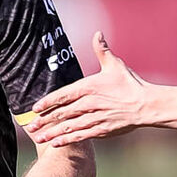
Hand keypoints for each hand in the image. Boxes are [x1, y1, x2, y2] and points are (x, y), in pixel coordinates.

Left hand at [24, 32, 151, 145]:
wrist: (147, 105)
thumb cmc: (130, 84)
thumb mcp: (115, 65)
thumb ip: (102, 50)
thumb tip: (97, 33)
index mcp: (90, 87)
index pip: (63, 95)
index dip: (48, 102)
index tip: (34, 108)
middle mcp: (90, 103)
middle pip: (62, 113)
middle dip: (44, 120)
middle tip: (29, 126)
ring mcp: (95, 118)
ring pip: (69, 126)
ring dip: (52, 132)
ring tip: (39, 137)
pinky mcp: (102, 130)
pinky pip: (81, 136)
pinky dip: (67, 139)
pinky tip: (56, 143)